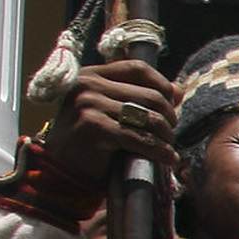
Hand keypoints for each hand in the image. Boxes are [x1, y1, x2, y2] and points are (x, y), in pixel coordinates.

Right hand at [40, 58, 177, 190]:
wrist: (60, 169)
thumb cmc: (88, 140)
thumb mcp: (110, 111)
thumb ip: (139, 97)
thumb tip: (178, 90)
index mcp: (91, 75)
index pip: (138, 69)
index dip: (162, 85)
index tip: (172, 104)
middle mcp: (88, 85)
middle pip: (150, 96)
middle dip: (168, 117)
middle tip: (170, 134)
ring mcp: (89, 105)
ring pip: (149, 118)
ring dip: (166, 136)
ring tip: (168, 147)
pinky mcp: (94, 127)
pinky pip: (140, 139)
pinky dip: (160, 151)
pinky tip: (168, 159)